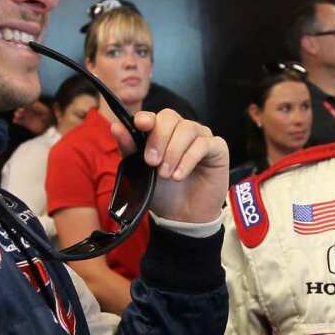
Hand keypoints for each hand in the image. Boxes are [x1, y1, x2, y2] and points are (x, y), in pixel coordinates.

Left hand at [114, 109, 228, 224]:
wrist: (183, 217)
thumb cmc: (164, 192)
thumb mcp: (141, 172)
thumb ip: (129, 149)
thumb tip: (116, 127)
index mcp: (162, 132)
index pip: (154, 117)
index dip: (146, 118)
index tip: (140, 124)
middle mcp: (181, 131)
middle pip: (170, 117)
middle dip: (158, 138)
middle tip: (151, 162)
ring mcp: (201, 137)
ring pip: (187, 128)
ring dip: (173, 151)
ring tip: (166, 175)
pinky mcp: (217, 148)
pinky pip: (204, 144)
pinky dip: (189, 159)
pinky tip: (180, 175)